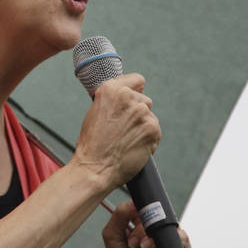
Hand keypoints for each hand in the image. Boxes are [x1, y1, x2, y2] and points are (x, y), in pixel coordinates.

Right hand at [72, 73, 159, 191]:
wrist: (95, 167)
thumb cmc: (92, 144)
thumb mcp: (95, 111)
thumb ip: (112, 99)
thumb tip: (126, 95)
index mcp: (110, 90)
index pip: (137, 79)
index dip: (135, 90)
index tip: (132, 99)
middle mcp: (127, 97)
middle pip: (144, 99)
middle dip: (137, 112)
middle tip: (123, 127)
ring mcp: (141, 112)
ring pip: (150, 116)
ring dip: (143, 126)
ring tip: (127, 138)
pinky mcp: (152, 128)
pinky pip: (155, 130)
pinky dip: (148, 139)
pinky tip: (134, 146)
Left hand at [83, 200, 192, 247]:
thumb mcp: (112, 235)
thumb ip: (119, 215)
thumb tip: (133, 201)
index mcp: (143, 227)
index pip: (148, 210)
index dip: (141, 212)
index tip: (133, 220)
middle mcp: (157, 235)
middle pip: (160, 219)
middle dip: (145, 228)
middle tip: (134, 242)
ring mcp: (169, 245)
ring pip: (172, 229)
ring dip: (155, 238)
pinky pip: (185, 242)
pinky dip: (174, 242)